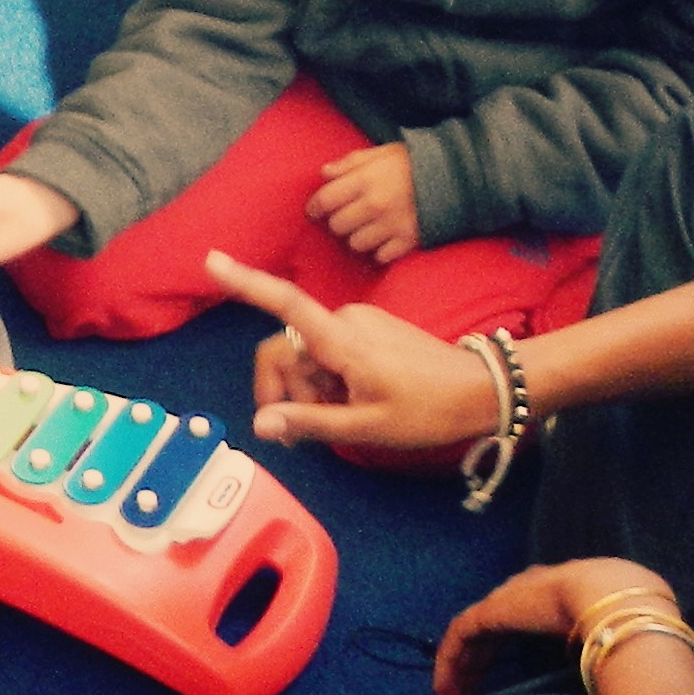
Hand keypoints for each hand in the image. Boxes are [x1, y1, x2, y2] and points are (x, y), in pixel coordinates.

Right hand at [203, 256, 499, 453]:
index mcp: (343, 340)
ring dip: (312, 390)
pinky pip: (329, 352)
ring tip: (343, 418)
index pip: (285, 304)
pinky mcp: (369, 329)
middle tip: (308, 433)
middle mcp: (346, 320)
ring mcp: (359, 322)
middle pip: (287, 349)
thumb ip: (310, 423)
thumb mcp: (366, 427)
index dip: (246, 283)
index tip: (212, 262)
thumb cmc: (427, 411)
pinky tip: (353, 402)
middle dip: (288, 390)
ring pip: (307, 355)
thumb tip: (260, 423)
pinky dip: (329, 381)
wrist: (481, 389)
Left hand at [300, 141, 421, 265]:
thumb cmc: (415, 163)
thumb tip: (324, 173)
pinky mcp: (407, 241)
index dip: (314, 207)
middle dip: (338, 222)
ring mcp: (391, 225)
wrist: (458, 177)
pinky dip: (380, 250)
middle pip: (337, 226)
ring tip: (369, 227)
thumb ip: (351, 162)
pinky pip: (380, 256)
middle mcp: (375, 204)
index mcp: (365, 179)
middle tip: (348, 216)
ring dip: (358, 237)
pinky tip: (386, 239)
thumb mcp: (382, 153)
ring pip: (355, 244)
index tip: (314, 211)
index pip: (324, 200)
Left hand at [429, 553, 677, 694]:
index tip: (514, 673)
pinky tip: (445, 687)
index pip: (534, 615)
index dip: (519, 643)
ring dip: (462, 664)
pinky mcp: (494, 611)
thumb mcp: (624, 638)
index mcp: (571, 592)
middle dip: (484, 658)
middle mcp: (538, 590)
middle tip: (472, 690)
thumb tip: (624, 681)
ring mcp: (515, 598)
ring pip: (477, 632)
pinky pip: (462, 634)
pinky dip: (451, 660)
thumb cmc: (637, 625)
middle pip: (501, 625)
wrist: (621, 606)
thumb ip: (610, 652)